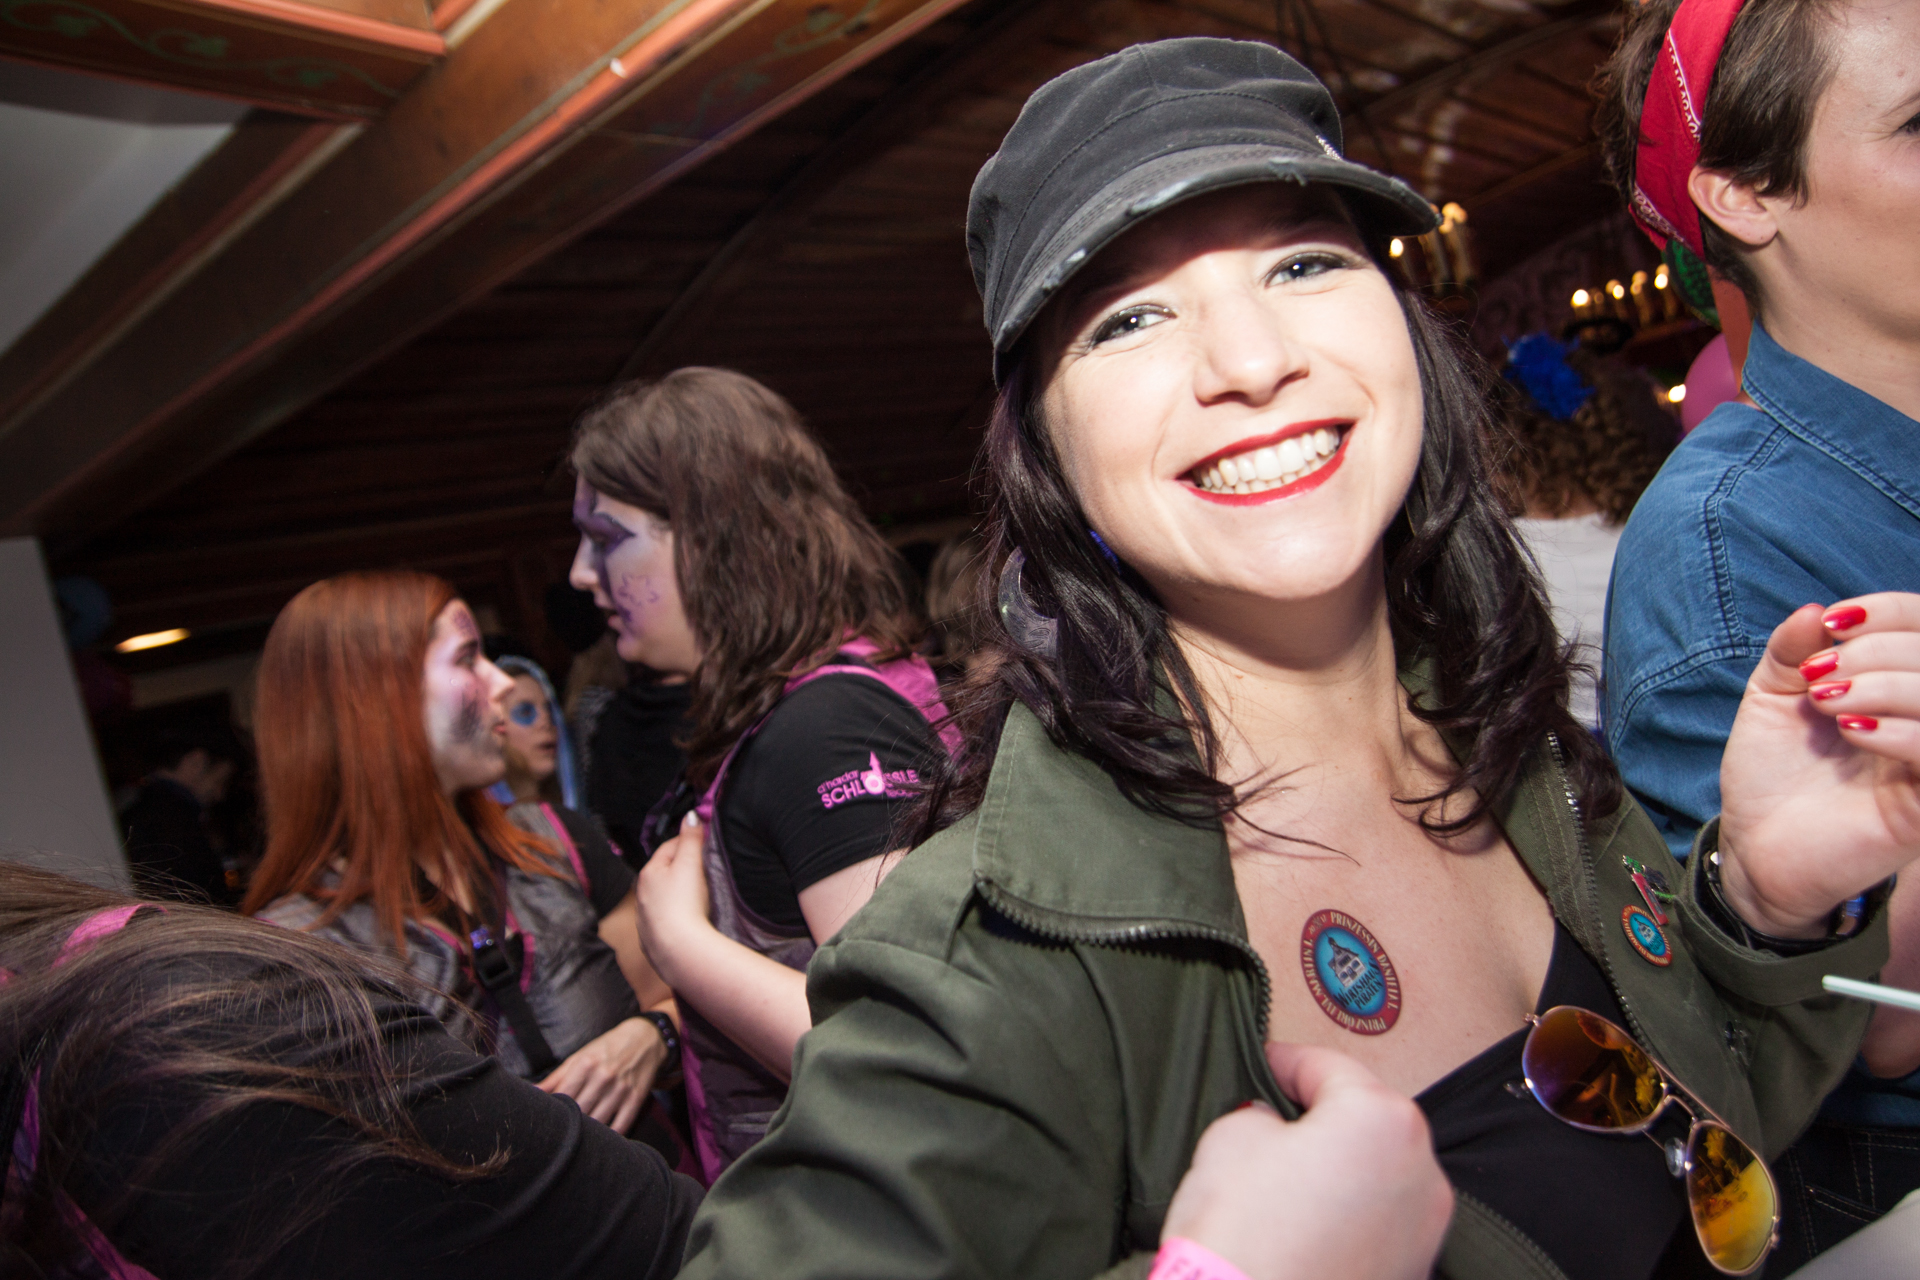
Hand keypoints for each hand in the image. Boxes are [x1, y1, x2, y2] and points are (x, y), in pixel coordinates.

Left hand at [537, 1016, 666, 1131]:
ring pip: (598, 1122)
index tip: (548, 1120)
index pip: (563, 1095)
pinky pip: (621, 1125)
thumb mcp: (580, 1056)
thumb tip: (532, 1092)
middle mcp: (603, 1077)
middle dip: (569, 1123)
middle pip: (579, 1112)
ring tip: (578, 1138)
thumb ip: (556, 1077)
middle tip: (561, 1132)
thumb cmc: (607, 1048)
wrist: (645, 1038)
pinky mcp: (636, 1098)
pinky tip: (601, 1139)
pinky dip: (610, 1136)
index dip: (554, 1110)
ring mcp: (621, 1089)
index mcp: (586, 1065)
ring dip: (588, 1133)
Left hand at [635, 812, 712, 988]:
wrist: (679, 950)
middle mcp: (642, 893)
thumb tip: (691, 814)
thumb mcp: (690, 863)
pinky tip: (688, 921)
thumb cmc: (684, 903)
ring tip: (699, 897)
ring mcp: (645, 918)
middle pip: (665, 873)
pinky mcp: (652, 939)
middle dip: (683, 869)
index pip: (669, 847)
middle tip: (705, 871)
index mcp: (649, 872)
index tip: (706, 844)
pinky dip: (676, 916)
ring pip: (663, 897)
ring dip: (677, 894)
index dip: (689, 842)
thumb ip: (691, 838)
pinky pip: (665, 920)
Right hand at [1161, 1041, 1450, 1279]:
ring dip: (1336, 1167)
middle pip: (1364, 1120)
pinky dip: (1345, 1215)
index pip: (1327, 1066)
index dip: (1284, 1062)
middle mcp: (1421, 1171)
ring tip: (1281, 1181)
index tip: (1262, 1065)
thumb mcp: (1230, 1137)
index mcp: (1382, 1120)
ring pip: (1375, 1173)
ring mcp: (1424, 1230)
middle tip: (1266, 1120)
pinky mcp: (1411, 1272)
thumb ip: (1259, 1113)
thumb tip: (1271, 1123)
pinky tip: (1300, 1225)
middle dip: (1316, 1117)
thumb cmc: (1242, 1239)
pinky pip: (1377, 1223)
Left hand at [1720, 596, 1919, 936]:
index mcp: (1900, 686)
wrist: (1756, 843)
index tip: (1833, 625)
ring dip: (1886, 684)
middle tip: (1822, 674)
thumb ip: (1794, 652)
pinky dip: (1900, 732)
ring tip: (1829, 701)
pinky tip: (1852, 729)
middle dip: (1880, 649)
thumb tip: (1814, 611)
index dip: (1891, 612)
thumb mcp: (1774, 697)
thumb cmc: (1774, 771)